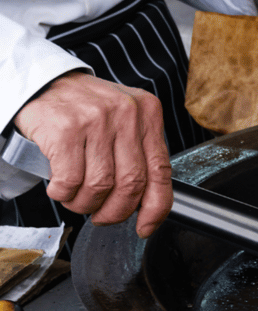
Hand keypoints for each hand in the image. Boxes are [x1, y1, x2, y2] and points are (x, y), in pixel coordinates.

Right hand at [12, 71, 172, 237]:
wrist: (44, 83)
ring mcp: (97, 119)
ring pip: (100, 185)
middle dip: (116, 211)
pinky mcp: (66, 128)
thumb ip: (140, 155)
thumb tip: (148, 206)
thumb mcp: (124, 123)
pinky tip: (60, 188)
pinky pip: (71, 180)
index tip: (146, 227)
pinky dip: (64, 194)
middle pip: (131, 184)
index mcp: (149, 114)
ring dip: (86, 204)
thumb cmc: (87, 110)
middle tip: (102, 216)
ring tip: (77, 199)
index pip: (161, 171)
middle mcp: (127, 113)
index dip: (156, 208)